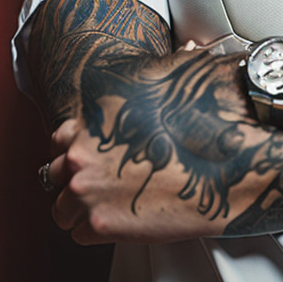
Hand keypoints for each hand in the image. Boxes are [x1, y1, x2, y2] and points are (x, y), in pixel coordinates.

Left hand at [43, 50, 276, 244]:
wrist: (228, 163)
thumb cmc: (205, 120)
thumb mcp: (175, 78)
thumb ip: (159, 73)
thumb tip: (184, 47)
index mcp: (95, 117)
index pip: (59, 139)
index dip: (76, 149)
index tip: (92, 157)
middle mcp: (82, 151)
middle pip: (54, 175)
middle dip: (76, 181)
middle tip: (104, 184)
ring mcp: (88, 188)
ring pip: (62, 210)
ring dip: (82, 210)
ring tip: (113, 205)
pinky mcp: (101, 223)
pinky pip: (80, 234)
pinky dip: (98, 231)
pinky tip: (124, 219)